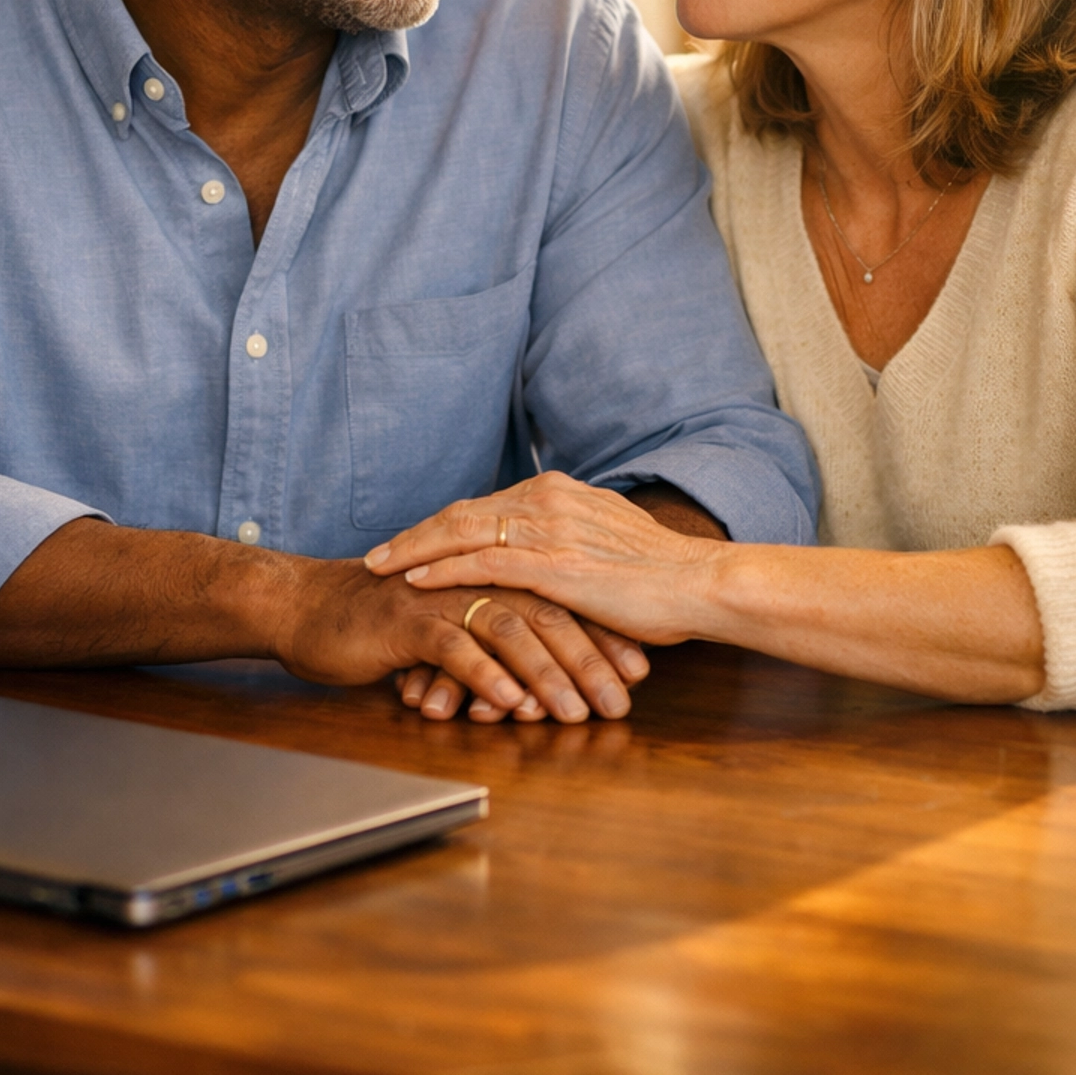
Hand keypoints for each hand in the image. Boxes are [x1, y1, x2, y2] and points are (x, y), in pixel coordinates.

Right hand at [275, 558, 646, 722]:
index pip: (561, 601)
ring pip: (509, 629)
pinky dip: (486, 676)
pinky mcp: (408, 618)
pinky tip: (510, 705)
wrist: (311, 609)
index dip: (601, 636)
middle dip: (589, 660)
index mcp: (492, 572)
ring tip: (576, 713)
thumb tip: (544, 678)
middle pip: (547, 612)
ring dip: (547, 674)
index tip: (638, 675)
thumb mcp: (451, 624)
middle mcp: (475, 577)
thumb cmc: (384, 623)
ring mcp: (442, 594)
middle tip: (622, 703)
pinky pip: (455, 646)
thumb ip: (495, 635)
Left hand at [364, 474, 726, 645]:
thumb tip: (552, 555)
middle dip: (414, 535)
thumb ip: (573, 541)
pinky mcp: (552, 564)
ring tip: (378, 568)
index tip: (413, 541)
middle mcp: (546, 500)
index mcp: (558, 491)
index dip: (442, 525)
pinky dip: (442, 570)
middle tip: (376, 555)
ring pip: (461, 533)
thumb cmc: (661, 575)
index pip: (483, 506)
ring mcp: (547, 529)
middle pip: (461, 513)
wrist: (699, 583)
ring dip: (414, 551)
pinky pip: (481, 563)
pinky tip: (414, 583)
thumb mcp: (608, 543)